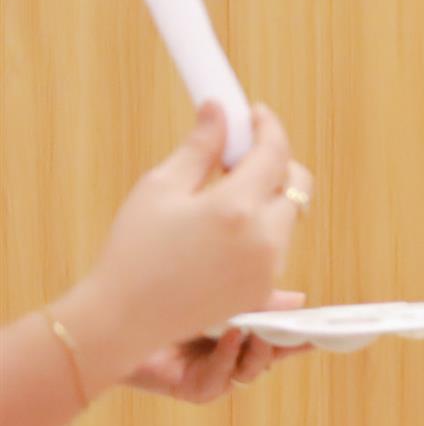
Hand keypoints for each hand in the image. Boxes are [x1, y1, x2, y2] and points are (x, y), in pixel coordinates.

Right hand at [55, 103, 311, 386]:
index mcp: (236, 208)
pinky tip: (226, 229)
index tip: (256, 114)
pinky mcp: (266, 289)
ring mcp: (270, 268)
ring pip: (288, 216)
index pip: (274, 152)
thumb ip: (200, 146)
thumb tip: (220, 109)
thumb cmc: (135, 248)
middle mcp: (264, 239)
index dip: (268, 127)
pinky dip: (262, 228)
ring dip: (268, 197)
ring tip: (224, 195)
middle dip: (276, 162)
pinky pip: (278, 246)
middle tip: (242, 154)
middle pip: (295, 184)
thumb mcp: (160, 187)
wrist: (126, 316)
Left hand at [126, 291, 310, 402]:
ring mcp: (213, 375)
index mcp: (239, 335)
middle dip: (284, 346)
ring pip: (250, 371)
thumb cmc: (164, 306)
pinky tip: (227, 336)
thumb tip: (301, 300)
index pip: (279, 337)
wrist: (111, 322)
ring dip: (255, 351)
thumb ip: (258, 300)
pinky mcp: (194, 389)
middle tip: (295, 332)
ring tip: (254, 330)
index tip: (323, 330)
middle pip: (270, 357)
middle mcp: (230, 357)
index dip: (302, 337)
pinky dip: (226, 357)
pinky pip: (220, 379)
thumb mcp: (218, 296)